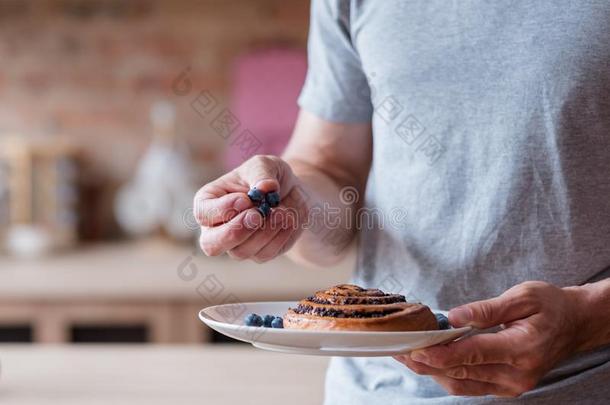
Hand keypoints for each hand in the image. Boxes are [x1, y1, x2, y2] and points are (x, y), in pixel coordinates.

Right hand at [194, 155, 307, 262]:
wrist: (292, 191)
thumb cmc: (269, 176)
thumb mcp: (265, 164)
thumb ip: (261, 174)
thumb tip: (265, 188)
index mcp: (209, 202)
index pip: (203, 213)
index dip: (223, 209)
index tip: (246, 199)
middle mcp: (217, 228)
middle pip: (211, 245)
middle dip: (235, 232)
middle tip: (257, 216)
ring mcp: (237, 244)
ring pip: (241, 251)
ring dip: (264, 232)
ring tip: (283, 211)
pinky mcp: (259, 253)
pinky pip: (265, 253)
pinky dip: (280, 236)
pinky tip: (289, 218)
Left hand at [395, 281, 587, 396]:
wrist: (575, 324)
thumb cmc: (551, 306)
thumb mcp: (523, 296)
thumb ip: (486, 309)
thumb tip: (452, 317)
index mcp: (522, 348)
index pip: (472, 354)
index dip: (440, 353)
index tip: (414, 347)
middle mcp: (517, 374)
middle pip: (461, 372)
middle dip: (426, 362)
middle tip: (398, 349)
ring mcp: (512, 385)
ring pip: (461, 384)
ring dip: (431, 372)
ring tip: (405, 356)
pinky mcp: (507, 387)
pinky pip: (470, 386)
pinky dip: (446, 375)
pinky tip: (427, 362)